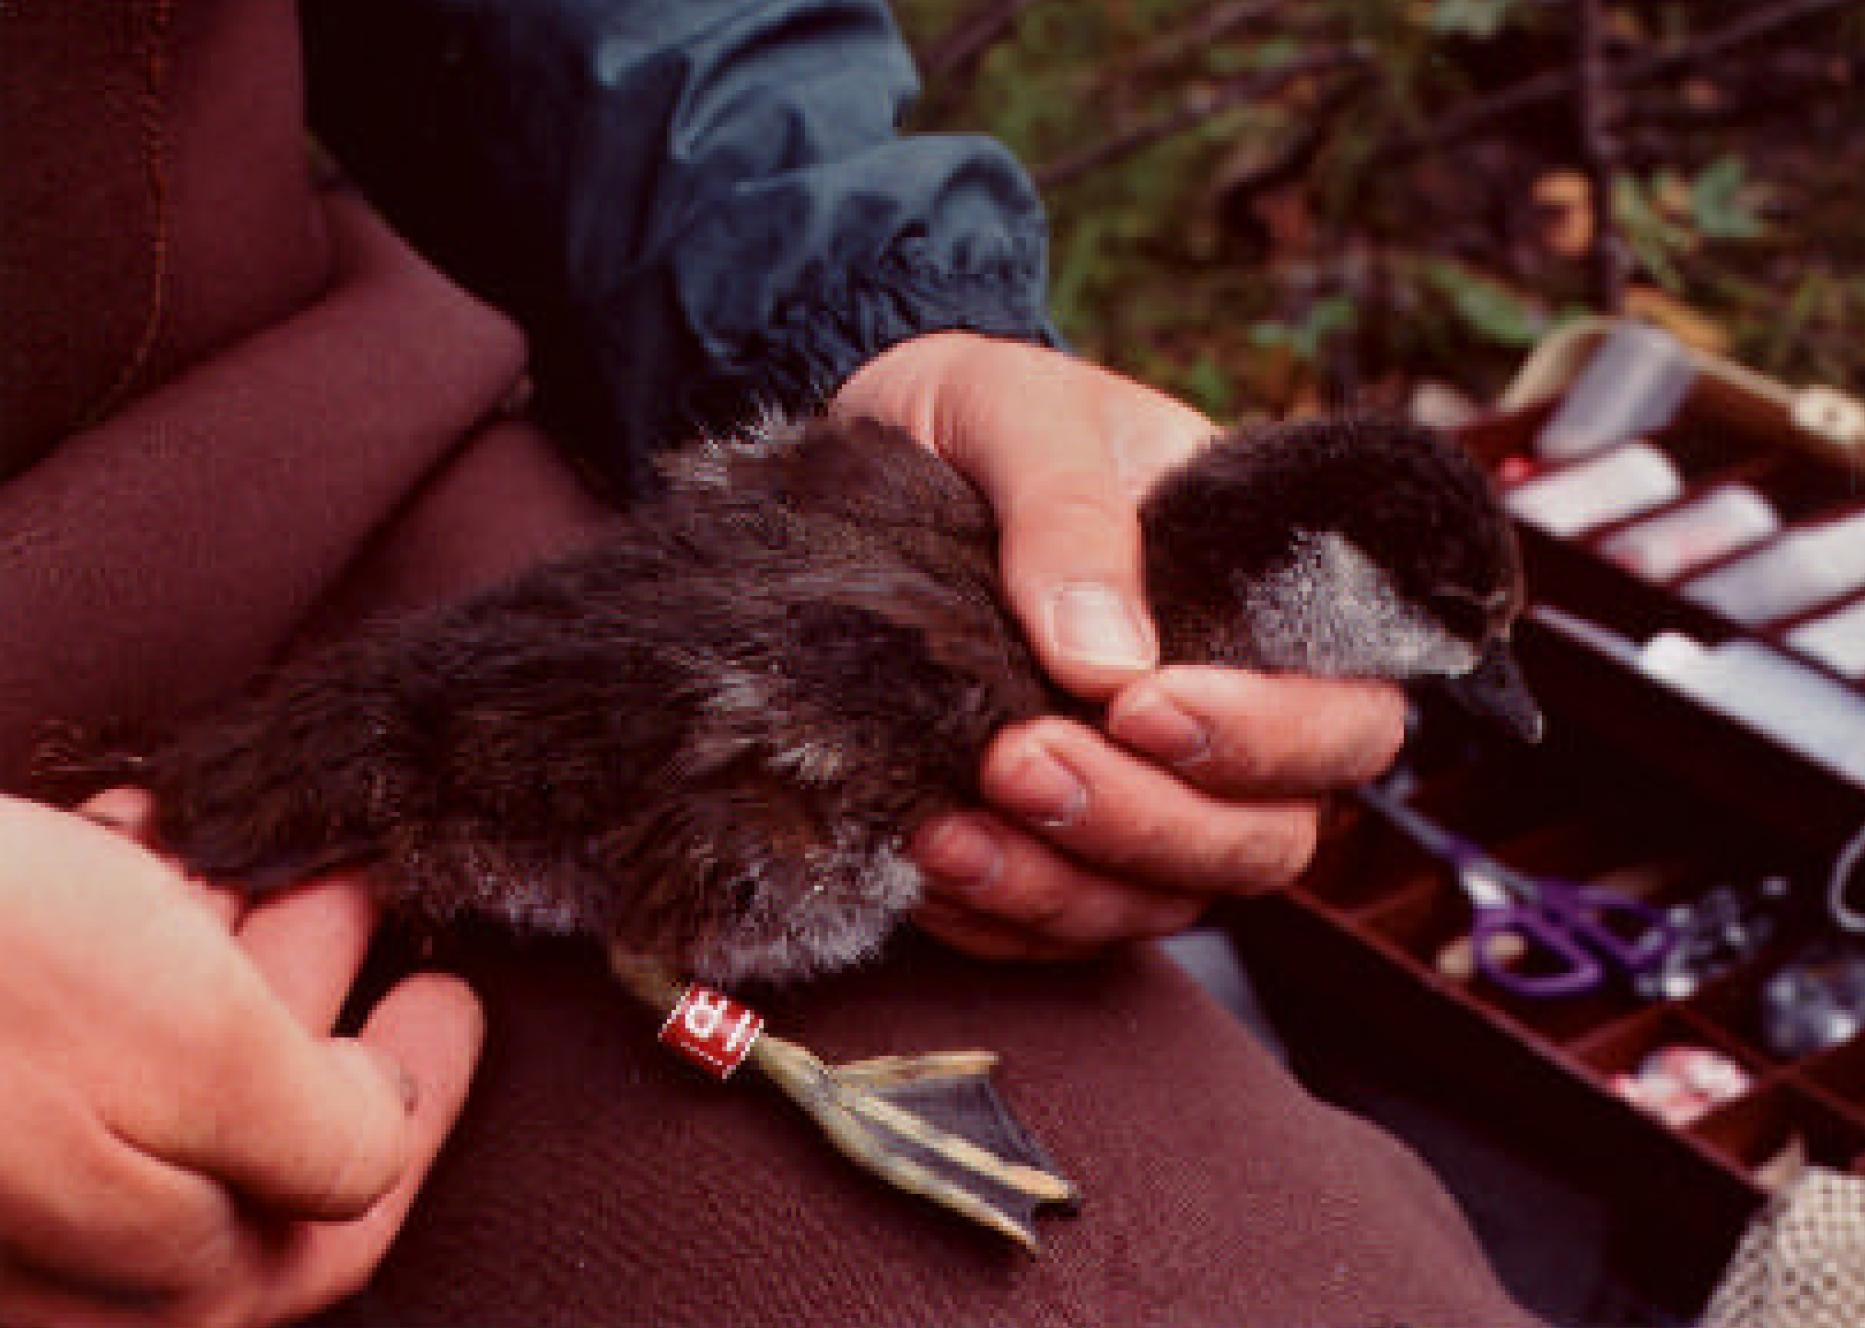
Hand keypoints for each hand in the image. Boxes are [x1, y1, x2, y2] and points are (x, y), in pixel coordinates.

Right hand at [0, 790, 481, 1327]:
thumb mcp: (193, 1058)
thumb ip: (320, 1130)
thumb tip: (379, 1127)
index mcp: (129, 1290)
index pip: (328, 1232)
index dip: (418, 1109)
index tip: (454, 1000)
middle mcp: (45, 1263)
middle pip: (236, 1136)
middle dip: (314, 998)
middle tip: (365, 888)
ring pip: (146, 1067)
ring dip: (222, 951)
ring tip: (266, 846)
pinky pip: (53, 1027)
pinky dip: (112, 938)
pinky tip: (136, 848)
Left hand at [832, 332, 1406, 959]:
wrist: (880, 453)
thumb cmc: (982, 416)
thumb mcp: (1020, 415)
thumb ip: (1069, 514)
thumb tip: (1105, 662)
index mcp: (1266, 609)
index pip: (1344, 718)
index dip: (1265, 738)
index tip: (1139, 705)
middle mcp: (1228, 720)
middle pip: (1266, 839)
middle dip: (1147, 822)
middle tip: (1017, 759)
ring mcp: (1145, 792)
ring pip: (1166, 901)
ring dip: (1063, 888)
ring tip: (949, 832)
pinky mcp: (1056, 843)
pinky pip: (1060, 929)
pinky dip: (1000, 919)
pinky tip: (929, 866)